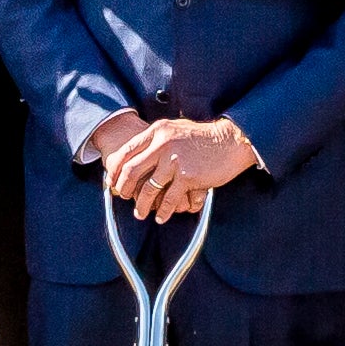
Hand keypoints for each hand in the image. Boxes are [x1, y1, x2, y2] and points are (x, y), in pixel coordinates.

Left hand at [105, 114, 259, 216]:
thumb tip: (139, 152)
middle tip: (123, 197)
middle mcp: (163, 144)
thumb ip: (157, 138)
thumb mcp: (176, 128)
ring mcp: (175, 161)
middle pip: (132, 170)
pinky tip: (161, 217)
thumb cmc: (205, 137)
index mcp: (157, 131)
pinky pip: (169, 199)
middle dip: (123, 188)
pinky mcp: (187, 176)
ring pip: (148, 189)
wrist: (231, 141)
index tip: (112, 181)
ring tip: (140, 213)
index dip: (116, 169)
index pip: (127, 151)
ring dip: (141, 205)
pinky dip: (163, 211)